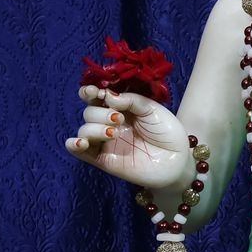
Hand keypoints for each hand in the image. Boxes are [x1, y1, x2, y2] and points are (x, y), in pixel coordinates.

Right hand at [64, 85, 193, 191]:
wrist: (177, 160)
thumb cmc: (167, 132)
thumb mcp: (152, 109)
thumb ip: (130, 100)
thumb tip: (107, 96)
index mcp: (120, 108)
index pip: (96, 96)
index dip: (91, 92)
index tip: (96, 91)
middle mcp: (110, 123)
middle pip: (89, 112)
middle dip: (100, 113)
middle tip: (119, 119)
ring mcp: (106, 142)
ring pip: (84, 130)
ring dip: (94, 128)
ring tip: (114, 133)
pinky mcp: (103, 159)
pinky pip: (80, 152)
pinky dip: (74, 145)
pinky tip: (81, 142)